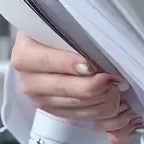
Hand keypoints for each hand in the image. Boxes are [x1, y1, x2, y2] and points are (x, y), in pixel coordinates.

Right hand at [10, 32, 141, 139]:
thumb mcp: (61, 27)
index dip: (71, 64)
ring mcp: (39, 99)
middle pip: (66, 88)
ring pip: (78, 105)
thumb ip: (74, 37)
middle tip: (116, 78)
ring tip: (118, 86)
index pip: (47, 61)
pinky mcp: (53, 111)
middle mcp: (28, 80)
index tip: (93, 66)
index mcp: (24, 55)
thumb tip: (96, 55)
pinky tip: (115, 99)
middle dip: (97, 85)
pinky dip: (104, 110)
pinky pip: (83, 116)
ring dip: (105, 99)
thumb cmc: (59, 33)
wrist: (49, 48)